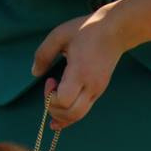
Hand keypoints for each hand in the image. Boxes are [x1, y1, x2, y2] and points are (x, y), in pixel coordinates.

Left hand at [31, 9, 126, 129]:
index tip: (50, 79)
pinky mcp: (98, 91)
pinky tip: (57, 120)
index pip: (64, 100)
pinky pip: (83, 111)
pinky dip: (69, 117)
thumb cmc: (87, 30)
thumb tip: (35, 73)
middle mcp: (91, 86)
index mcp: (80, 73)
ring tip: (52, 102)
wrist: (116, 32)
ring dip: (61, 115)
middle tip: (50, 92)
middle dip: (54, 109)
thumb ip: (43, 54)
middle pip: (72, 114)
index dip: (51, 96)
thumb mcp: (59, 35)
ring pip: (78, 116)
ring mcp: (97, 91)